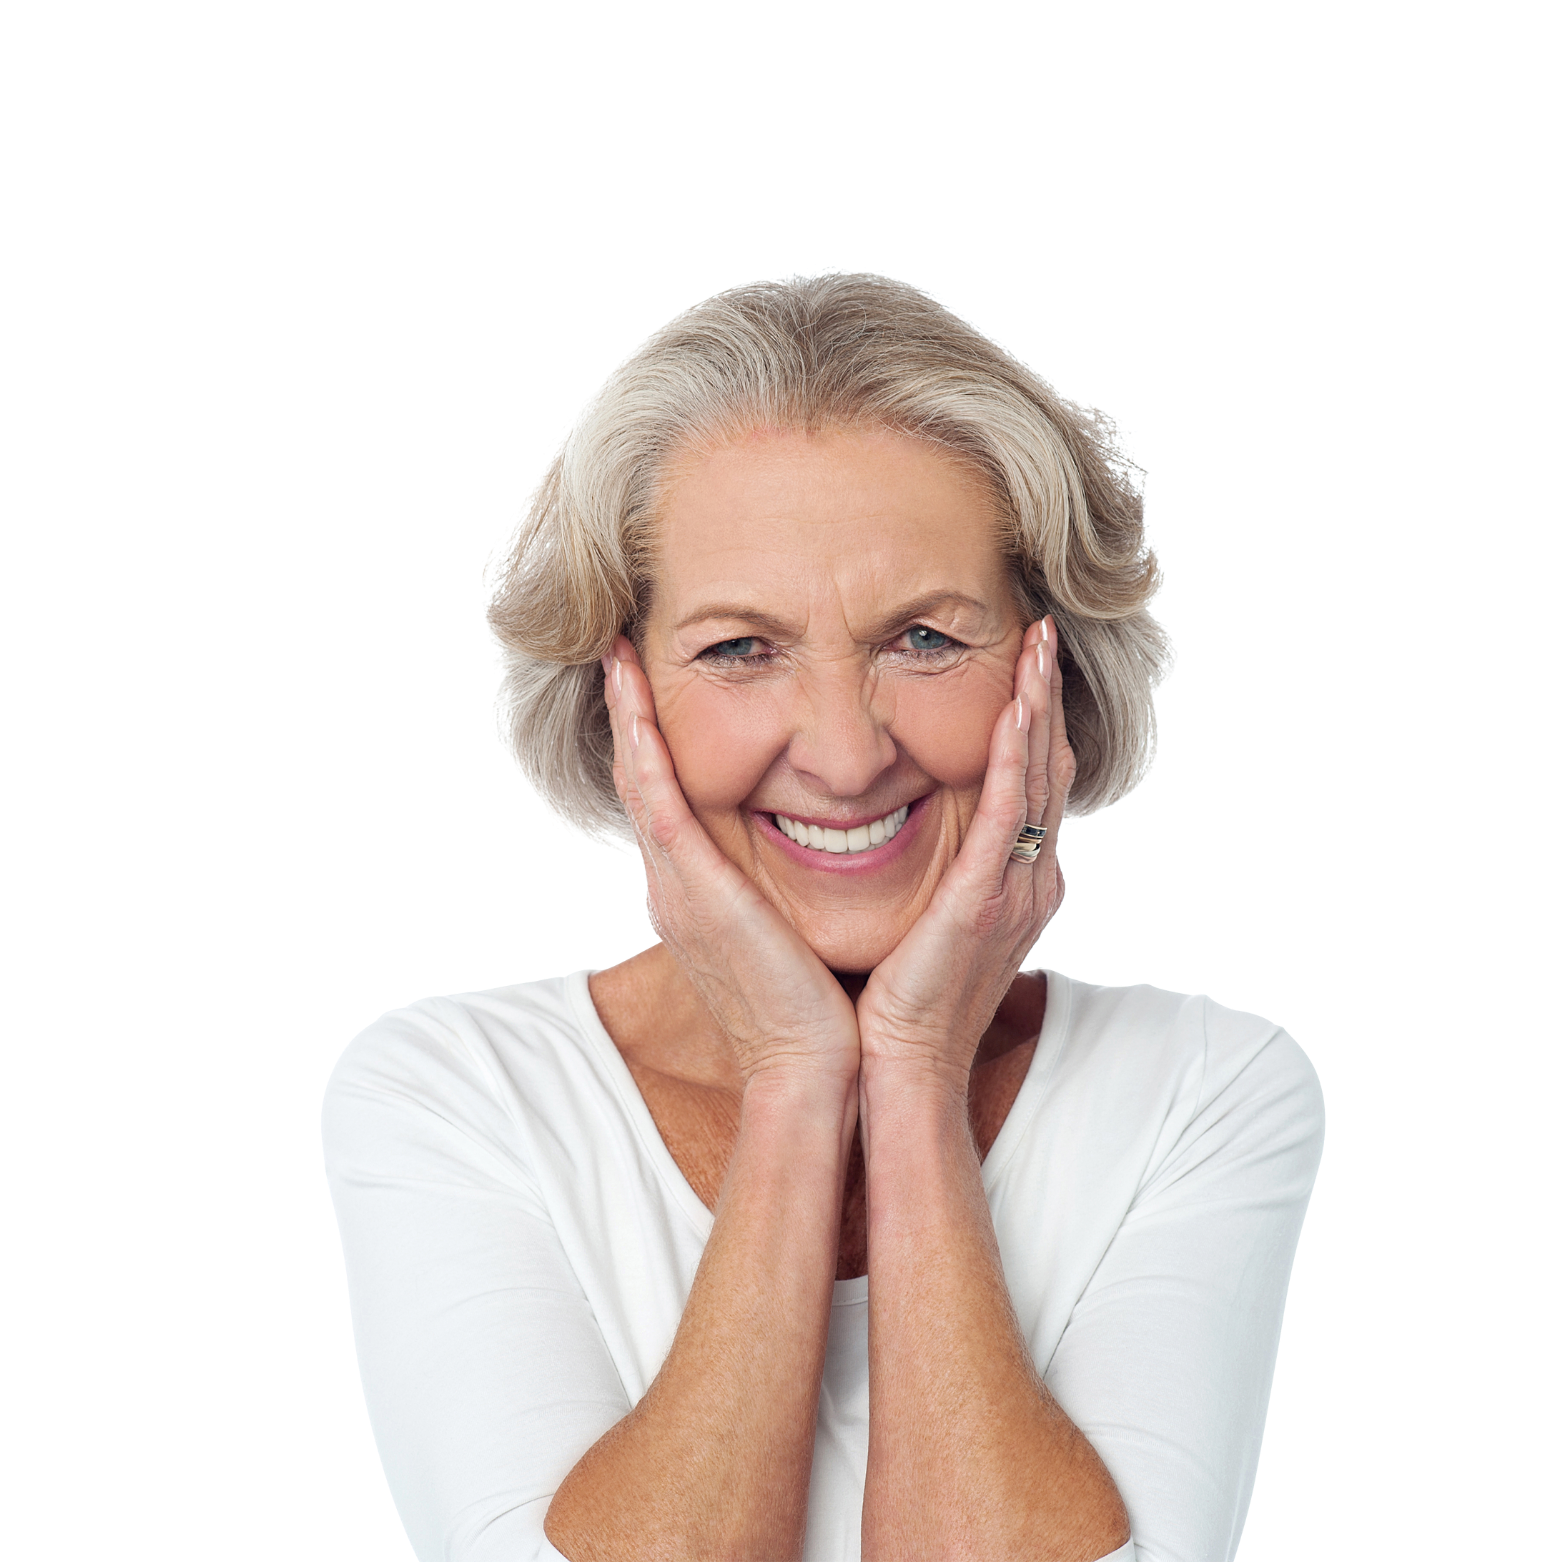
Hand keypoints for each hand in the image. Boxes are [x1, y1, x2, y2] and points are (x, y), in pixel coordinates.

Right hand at [601, 635, 861, 1092]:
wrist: (809, 1068)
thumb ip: (779, 893)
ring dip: (628, 711)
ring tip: (617, 653)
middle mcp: (676, 881)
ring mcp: (677, 883)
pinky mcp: (694, 887)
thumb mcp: (787, 934)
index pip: (666, 797)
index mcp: (698, 890)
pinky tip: (633, 695)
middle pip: (641, 778)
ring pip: (640, 778)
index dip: (652, 740)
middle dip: (628, 714)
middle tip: (617, 652)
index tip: (649, 687)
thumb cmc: (811, 1007)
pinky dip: (642, 743)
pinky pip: (658, 798)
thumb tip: (801, 863)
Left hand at [854, 616, 1074, 1094]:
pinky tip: (1013, 708)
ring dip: (1038, 703)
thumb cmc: (902, 1002)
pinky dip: (1012, 758)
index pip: (1030, 780)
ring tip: (1037, 642)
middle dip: (1047, 693)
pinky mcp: (981, 903)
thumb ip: (938, 872)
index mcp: (1012, 880)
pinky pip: (1003, 816)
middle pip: (1047, 764)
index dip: (1034, 716)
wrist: (899, 1069)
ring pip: (1036, 776)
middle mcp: (1026, 878)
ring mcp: (1012, 889)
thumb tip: (913, 829)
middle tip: (1042, 627)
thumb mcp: (930, 922)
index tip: (1026, 660)